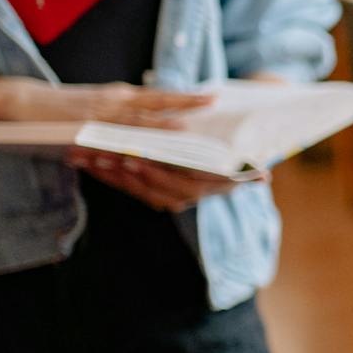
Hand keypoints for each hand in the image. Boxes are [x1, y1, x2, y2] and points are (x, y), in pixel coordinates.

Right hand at [0, 78, 212, 125]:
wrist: (18, 103)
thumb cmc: (59, 111)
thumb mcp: (96, 110)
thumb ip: (122, 120)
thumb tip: (145, 138)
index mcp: (120, 96)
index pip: (160, 96)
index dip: (186, 97)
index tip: (214, 98)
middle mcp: (115, 100)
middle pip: (158, 102)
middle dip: (186, 104)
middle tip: (215, 104)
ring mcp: (100, 113)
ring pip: (139, 119)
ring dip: (166, 126)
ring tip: (194, 131)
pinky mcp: (83, 127)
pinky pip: (111, 137)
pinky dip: (129, 142)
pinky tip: (148, 148)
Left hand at [66, 150, 247, 212]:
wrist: (223, 167)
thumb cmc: (229, 156)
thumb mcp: (239, 163)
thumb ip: (247, 171)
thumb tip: (265, 177)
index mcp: (210, 188)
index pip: (180, 183)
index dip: (155, 173)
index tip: (134, 158)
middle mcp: (189, 197)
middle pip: (153, 187)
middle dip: (127, 171)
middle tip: (102, 154)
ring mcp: (169, 197)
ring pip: (138, 188)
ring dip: (112, 174)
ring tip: (88, 156)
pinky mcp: (150, 194)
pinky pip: (128, 188)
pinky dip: (108, 175)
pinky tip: (88, 162)